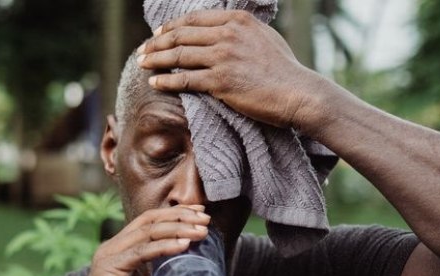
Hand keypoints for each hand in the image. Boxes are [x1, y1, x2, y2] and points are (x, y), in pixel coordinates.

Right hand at [58, 205, 209, 275]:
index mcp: (122, 250)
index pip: (151, 222)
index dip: (176, 214)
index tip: (201, 215)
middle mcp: (113, 248)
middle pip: (150, 220)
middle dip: (181, 216)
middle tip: (205, 219)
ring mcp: (109, 256)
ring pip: (148, 231)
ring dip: (177, 228)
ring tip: (200, 231)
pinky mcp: (107, 269)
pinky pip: (141, 252)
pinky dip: (164, 246)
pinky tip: (183, 245)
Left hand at [137, 9, 330, 129]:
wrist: (298, 92)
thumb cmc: (285, 70)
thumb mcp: (265, 38)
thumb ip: (242, 32)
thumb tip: (226, 31)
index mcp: (237, 20)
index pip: (194, 19)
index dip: (172, 26)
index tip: (159, 34)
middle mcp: (228, 34)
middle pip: (181, 34)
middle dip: (157, 42)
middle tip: (143, 50)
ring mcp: (223, 57)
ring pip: (179, 54)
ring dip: (155, 59)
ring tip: (141, 64)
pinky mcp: (220, 81)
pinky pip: (185, 79)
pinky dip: (166, 80)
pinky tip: (154, 82)